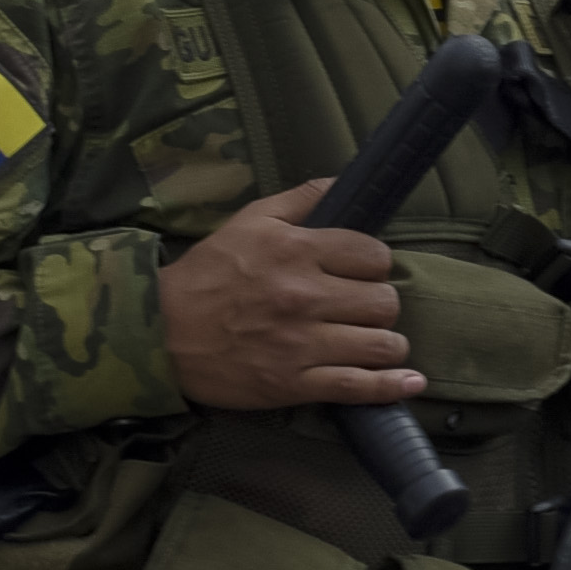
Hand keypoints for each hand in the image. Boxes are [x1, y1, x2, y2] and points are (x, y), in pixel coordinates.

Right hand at [161, 181, 420, 409]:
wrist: (160, 333)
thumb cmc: (207, 274)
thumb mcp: (249, 221)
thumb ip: (301, 199)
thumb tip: (343, 182)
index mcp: (296, 252)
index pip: (373, 255)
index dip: (374, 263)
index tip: (360, 272)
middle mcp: (305, 297)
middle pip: (384, 301)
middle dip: (380, 303)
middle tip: (361, 307)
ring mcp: (301, 345)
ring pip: (381, 344)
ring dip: (385, 343)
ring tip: (372, 340)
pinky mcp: (294, 384)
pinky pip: (358, 387)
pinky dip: (390, 386)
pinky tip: (410, 381)